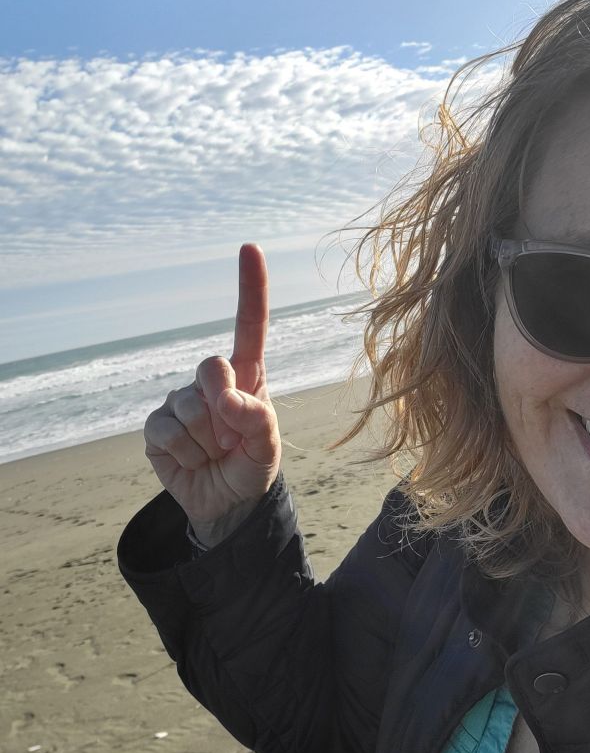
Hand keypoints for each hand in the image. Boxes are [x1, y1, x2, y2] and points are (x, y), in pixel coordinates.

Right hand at [144, 243, 281, 546]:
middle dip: (224, 409)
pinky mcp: (157, 425)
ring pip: (189, 408)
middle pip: (211, 368)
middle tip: (232, 439)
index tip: (250, 248)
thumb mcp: (268, 446)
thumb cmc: (252, 467)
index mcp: (247, 376)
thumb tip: (223, 398)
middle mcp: (212, 381)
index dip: (250, 287)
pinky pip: (165, 430)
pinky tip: (192, 459)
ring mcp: (180, 400)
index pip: (249, 326)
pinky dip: (183, 453)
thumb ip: (256, 418)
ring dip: (206, 442)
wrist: (226, 504)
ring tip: (214, 454)